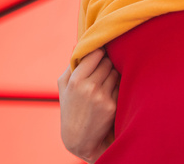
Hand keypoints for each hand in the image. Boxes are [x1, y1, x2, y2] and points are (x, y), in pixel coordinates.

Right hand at [57, 48, 119, 162]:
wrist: (79, 138)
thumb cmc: (70, 108)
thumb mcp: (64, 87)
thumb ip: (71, 65)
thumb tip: (78, 44)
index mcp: (76, 80)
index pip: (95, 53)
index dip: (99, 52)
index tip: (100, 53)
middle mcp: (89, 87)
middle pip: (107, 62)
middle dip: (106, 63)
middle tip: (103, 69)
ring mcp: (102, 97)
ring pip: (115, 72)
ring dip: (113, 74)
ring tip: (105, 82)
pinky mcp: (113, 106)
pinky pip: (120, 86)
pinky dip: (116, 87)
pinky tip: (109, 94)